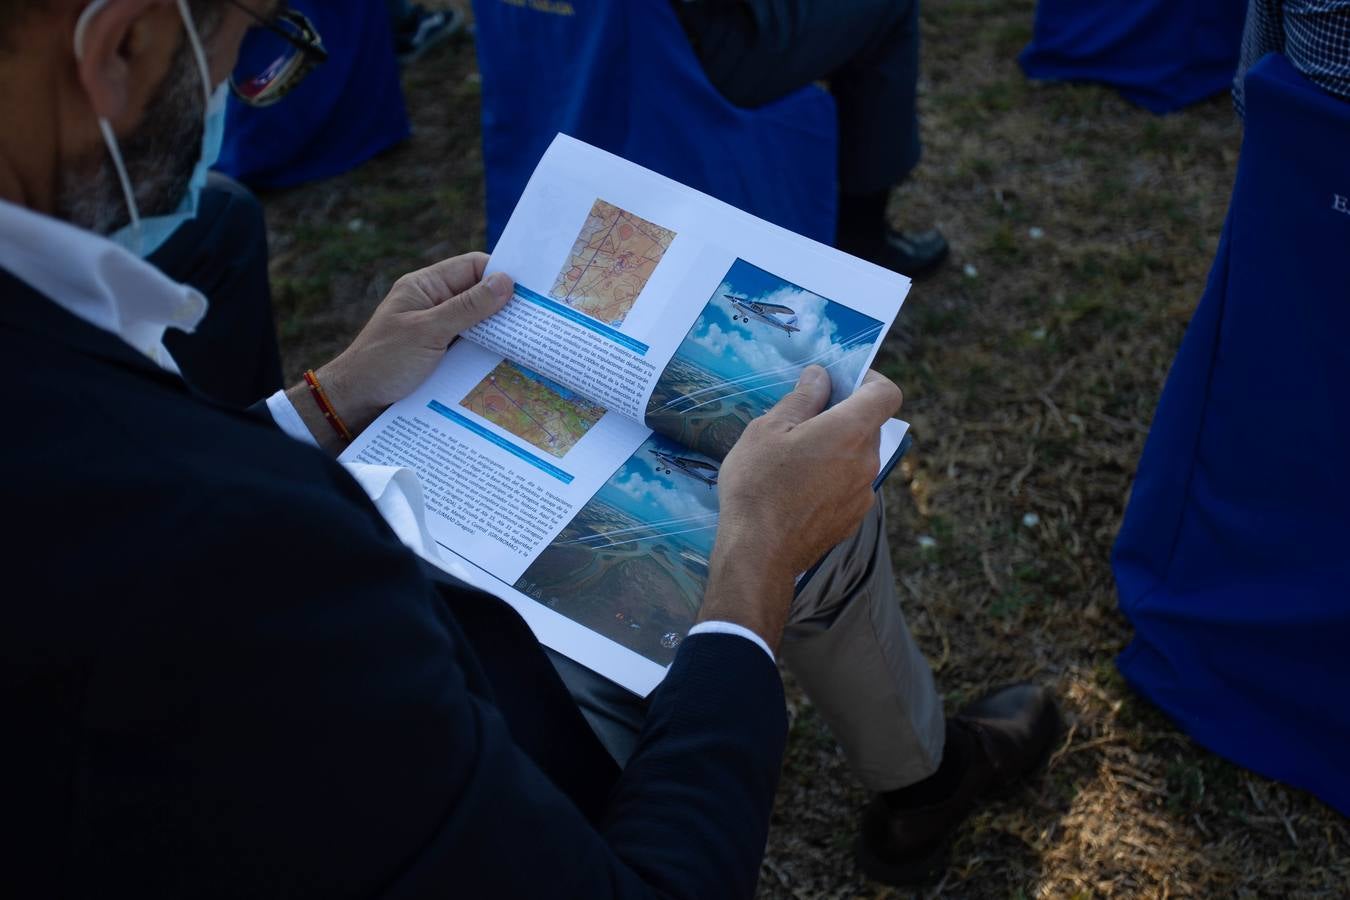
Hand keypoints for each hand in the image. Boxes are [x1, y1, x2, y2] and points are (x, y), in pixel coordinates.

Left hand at [288, 253, 513, 451]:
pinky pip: (471, 347)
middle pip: (479, 295)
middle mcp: (433, 304)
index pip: (472, 267)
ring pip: (478, 324)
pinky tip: (508, 362)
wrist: (354, 403)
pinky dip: (488, 352)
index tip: (532, 289)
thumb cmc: (384, 362)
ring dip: (499, 333)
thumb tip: (506, 282)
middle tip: (540, 318)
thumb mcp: (428, 332)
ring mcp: (437, 331)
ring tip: (530, 342)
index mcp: (425, 286)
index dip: (501, 274)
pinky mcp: (440, 356)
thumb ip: (467, 307)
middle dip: (506, 306)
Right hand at [698, 365, 902, 649]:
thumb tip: (821, 377)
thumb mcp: (768, 429)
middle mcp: (867, 461)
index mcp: (851, 431)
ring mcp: (863, 495)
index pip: (887, 394)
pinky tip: (797, 490)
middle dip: (841, 416)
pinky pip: (848, 486)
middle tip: (801, 421)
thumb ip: (801, 399)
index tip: (841, 381)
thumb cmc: (758, 484)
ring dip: (835, 450)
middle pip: (867, 426)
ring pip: (856, 457)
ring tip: (792, 460)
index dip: (869, 380)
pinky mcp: (852, 520)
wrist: (759, 554)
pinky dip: (831, 479)